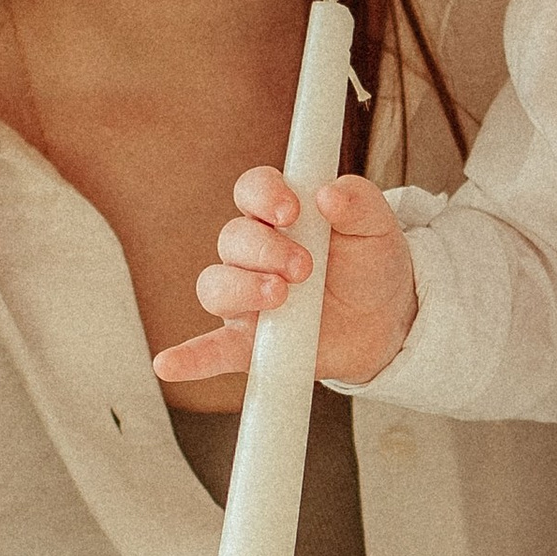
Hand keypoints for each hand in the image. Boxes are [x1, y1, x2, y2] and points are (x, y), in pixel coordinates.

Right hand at [154, 169, 417, 385]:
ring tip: (280, 297)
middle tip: (305, 268)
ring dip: (241, 289)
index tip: (291, 210)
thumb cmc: (372, 264)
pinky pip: (211, 350)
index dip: (263, 195)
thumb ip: (358, 202)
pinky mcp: (250, 343)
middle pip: (232, 239)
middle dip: (265, 250)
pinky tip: (169, 365)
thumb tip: (329, 194)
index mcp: (279, 215)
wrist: (387, 320)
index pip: (251, 190)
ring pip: (215, 286)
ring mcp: (246, 299)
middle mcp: (253, 254)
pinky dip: (189, 357)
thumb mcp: (377, 226)